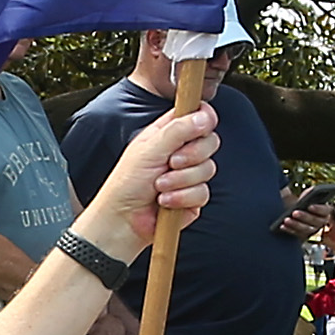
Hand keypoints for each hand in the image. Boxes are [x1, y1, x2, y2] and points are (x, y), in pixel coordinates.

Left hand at [90, 95, 218, 250]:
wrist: (124, 219)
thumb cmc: (127, 183)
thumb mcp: (150, 149)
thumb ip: (177, 130)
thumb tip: (203, 117)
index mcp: (169, 133)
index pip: (198, 115)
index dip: (204, 118)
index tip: (200, 126)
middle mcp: (182, 151)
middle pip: (210, 142)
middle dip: (191, 155)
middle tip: (170, 163)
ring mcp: (189, 174)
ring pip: (208, 169)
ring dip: (181, 180)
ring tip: (159, 186)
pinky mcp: (194, 197)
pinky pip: (203, 193)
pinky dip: (182, 198)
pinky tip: (165, 201)